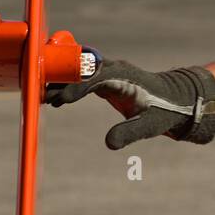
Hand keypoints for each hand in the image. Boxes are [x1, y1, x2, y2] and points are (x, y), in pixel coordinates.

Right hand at [45, 60, 214, 149]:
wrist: (177, 100)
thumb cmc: (165, 112)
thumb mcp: (150, 125)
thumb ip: (130, 133)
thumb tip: (108, 144)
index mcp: (125, 76)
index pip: (95, 77)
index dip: (76, 87)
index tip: (59, 100)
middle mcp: (114, 69)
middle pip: (81, 69)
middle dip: (60, 78)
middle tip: (37, 92)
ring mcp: (108, 72)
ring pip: (78, 72)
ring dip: (59, 81)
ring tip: (38, 97)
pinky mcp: (105, 79)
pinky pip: (81, 79)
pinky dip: (66, 86)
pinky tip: (52, 99)